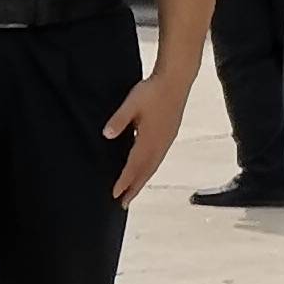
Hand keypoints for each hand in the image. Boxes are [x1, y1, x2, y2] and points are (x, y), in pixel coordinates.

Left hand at [101, 69, 187, 206]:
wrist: (176, 80)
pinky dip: (150, 170)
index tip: (115, 194)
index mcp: (149, 138)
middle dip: (134, 188)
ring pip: (153, 166)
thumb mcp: (132, 103)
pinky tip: (146, 171)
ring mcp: (167, 140)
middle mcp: (160, 143)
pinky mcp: (170, 135)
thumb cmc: (153, 90)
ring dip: (142, 181)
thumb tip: (107, 134)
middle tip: (123, 204)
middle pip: (146, 172)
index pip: (134, 165)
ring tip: (133, 192)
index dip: (125, 181)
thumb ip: (119, 120)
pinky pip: (158, 159)